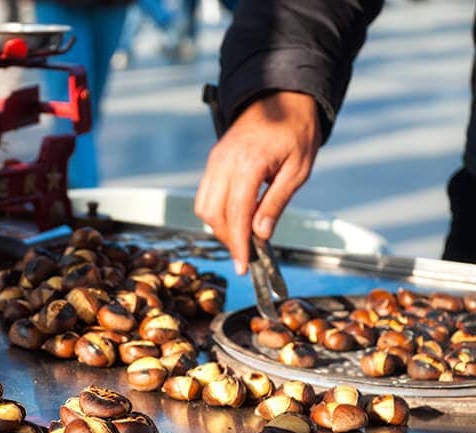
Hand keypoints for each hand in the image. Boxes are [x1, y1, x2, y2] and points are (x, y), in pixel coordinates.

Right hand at [194, 91, 320, 273]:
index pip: (237, 212)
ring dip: (220, 227)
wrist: (282, 99)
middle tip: (247, 253)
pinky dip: (217, 212)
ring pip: (203, 205)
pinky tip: (236, 219)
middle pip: (212, 213)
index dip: (239, 242)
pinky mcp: (213, 161)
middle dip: (227, 238)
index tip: (244, 263)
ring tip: (242, 237)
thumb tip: (261, 234)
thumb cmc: (296, 132)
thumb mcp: (298, 170)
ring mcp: (215, 161)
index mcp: (249, 163)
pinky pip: (206, 194)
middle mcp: (224, 162)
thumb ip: (276, 203)